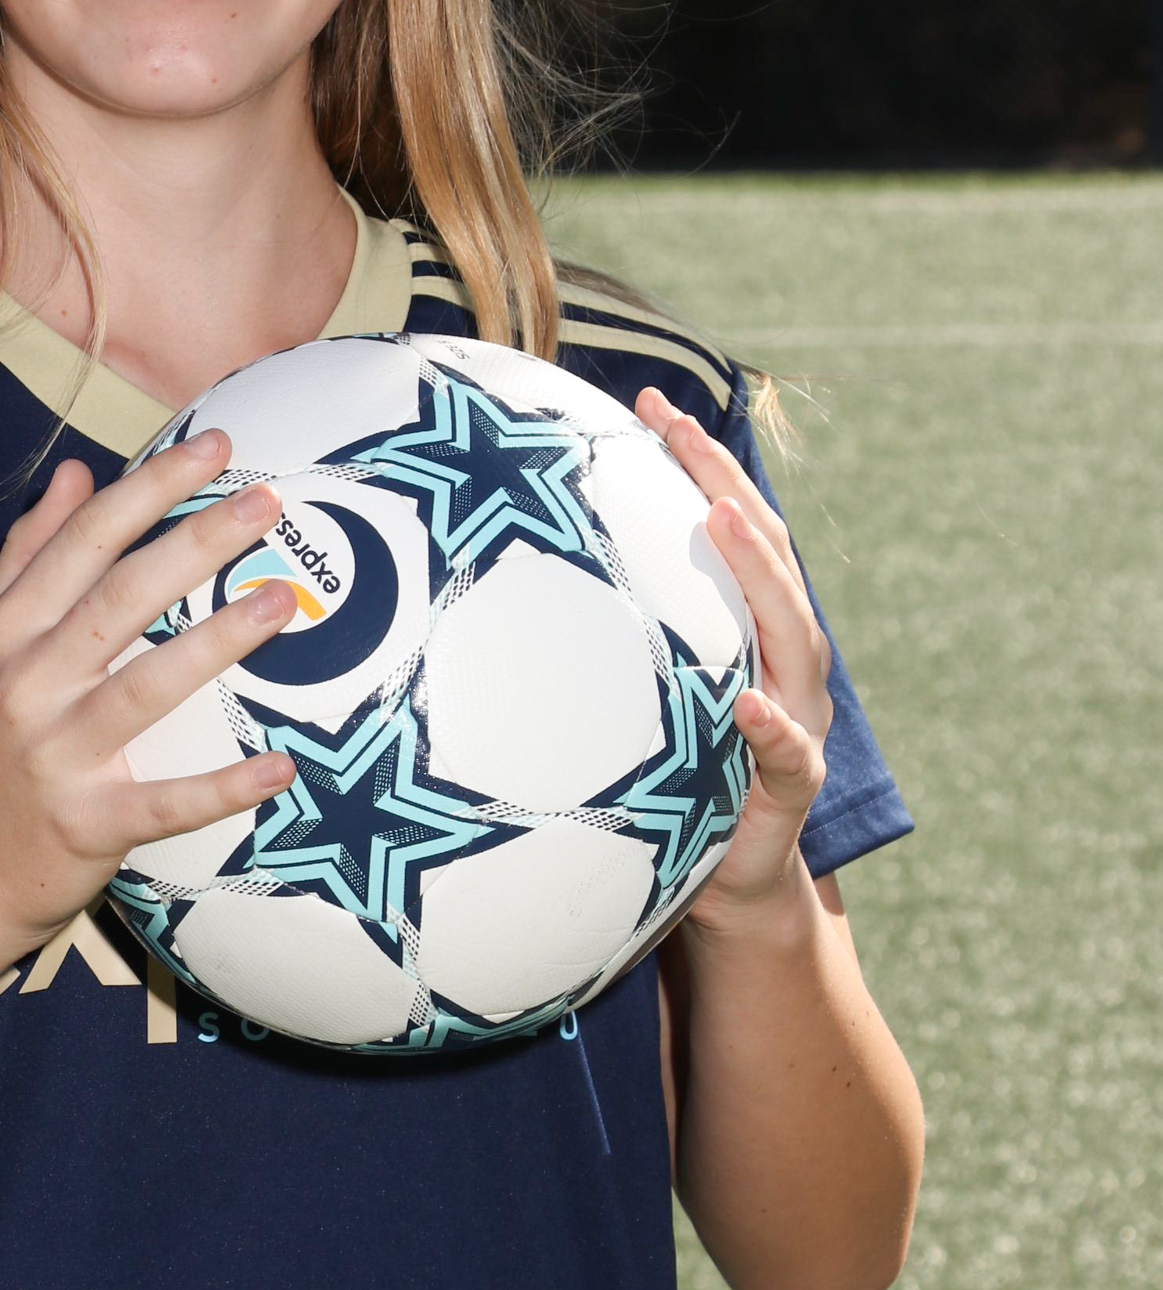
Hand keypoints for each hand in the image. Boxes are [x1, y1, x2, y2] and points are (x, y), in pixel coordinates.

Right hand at [0, 430, 298, 956]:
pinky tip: (280, 767)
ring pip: (144, 687)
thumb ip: (29, 556)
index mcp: (9, 631)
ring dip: (215, 643)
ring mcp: (58, 755)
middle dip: (193, 542)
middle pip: (119, 598)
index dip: (148, 488)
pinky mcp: (89, 823)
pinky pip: (165, 803)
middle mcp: (29, 684)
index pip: (84, 542)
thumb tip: (75, 473)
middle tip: (265, 503)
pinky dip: (222, 788)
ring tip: (282, 602)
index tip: (213, 447)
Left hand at [634, 387, 831, 922]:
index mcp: (746, 633)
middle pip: (768, 556)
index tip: (649, 405)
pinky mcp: (794, 784)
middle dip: (728, 484)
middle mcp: (782, 661)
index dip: (699, 463)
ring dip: (759, 573)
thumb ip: (595, 649)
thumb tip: (492, 589)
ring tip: (724, 518)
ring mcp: (797, 718)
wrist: (728, 883)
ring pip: (794, 634)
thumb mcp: (631, 707)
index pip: (730, 528)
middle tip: (681, 428)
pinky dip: (768, 722)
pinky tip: (742, 700)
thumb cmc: (670, 783)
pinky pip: (787, 749)